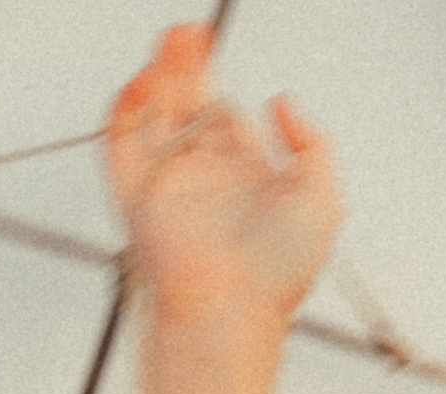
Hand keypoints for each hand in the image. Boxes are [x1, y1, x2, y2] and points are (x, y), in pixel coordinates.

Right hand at [107, 23, 339, 331]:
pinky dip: (129, 104)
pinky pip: (122, 138)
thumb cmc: (277, 273)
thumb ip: (312, 145)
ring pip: (154, 113)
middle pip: (186, 106)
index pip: (223, 118)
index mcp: (244, 180)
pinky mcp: (137, 192)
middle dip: (186, 67)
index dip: (218, 86)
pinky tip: (147, 80)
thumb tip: (283, 102)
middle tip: (190, 34)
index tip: (214, 50)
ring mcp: (169, 183)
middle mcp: (205, 179)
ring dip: (160, 74)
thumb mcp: (322, 201)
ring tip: (174, 40)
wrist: (232, 307)